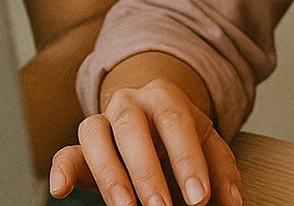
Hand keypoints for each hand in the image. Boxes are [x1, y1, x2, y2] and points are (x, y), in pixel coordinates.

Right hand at [49, 78, 241, 205]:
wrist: (151, 114)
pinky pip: (66, 152)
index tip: (198, 198)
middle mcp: (129, 102)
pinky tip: (60, 189)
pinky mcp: (82, 145)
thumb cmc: (182, 135)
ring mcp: (102, 120)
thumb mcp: (208, 144)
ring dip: (110, 175)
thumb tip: (233, 202)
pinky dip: (60, 169)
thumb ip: (222, 170)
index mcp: (165, 97)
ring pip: (95, 135)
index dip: (187, 161)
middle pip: (133, 129)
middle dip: (147, 173)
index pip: (176, 123)